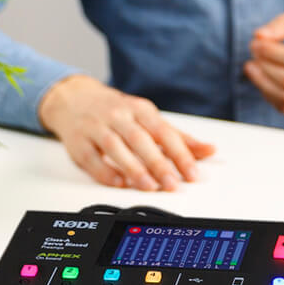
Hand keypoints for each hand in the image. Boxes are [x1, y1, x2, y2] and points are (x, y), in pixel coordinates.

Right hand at [37, 75, 215, 190]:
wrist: (74, 99)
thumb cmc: (117, 111)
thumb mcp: (148, 118)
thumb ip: (178, 137)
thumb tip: (209, 150)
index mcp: (140, 109)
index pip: (164, 132)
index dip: (180, 153)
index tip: (193, 173)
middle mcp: (118, 115)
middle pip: (141, 139)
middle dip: (159, 163)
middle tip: (173, 184)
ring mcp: (96, 127)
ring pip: (116, 147)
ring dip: (134, 168)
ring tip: (149, 186)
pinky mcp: (77, 141)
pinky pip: (92, 158)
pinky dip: (105, 171)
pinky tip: (119, 183)